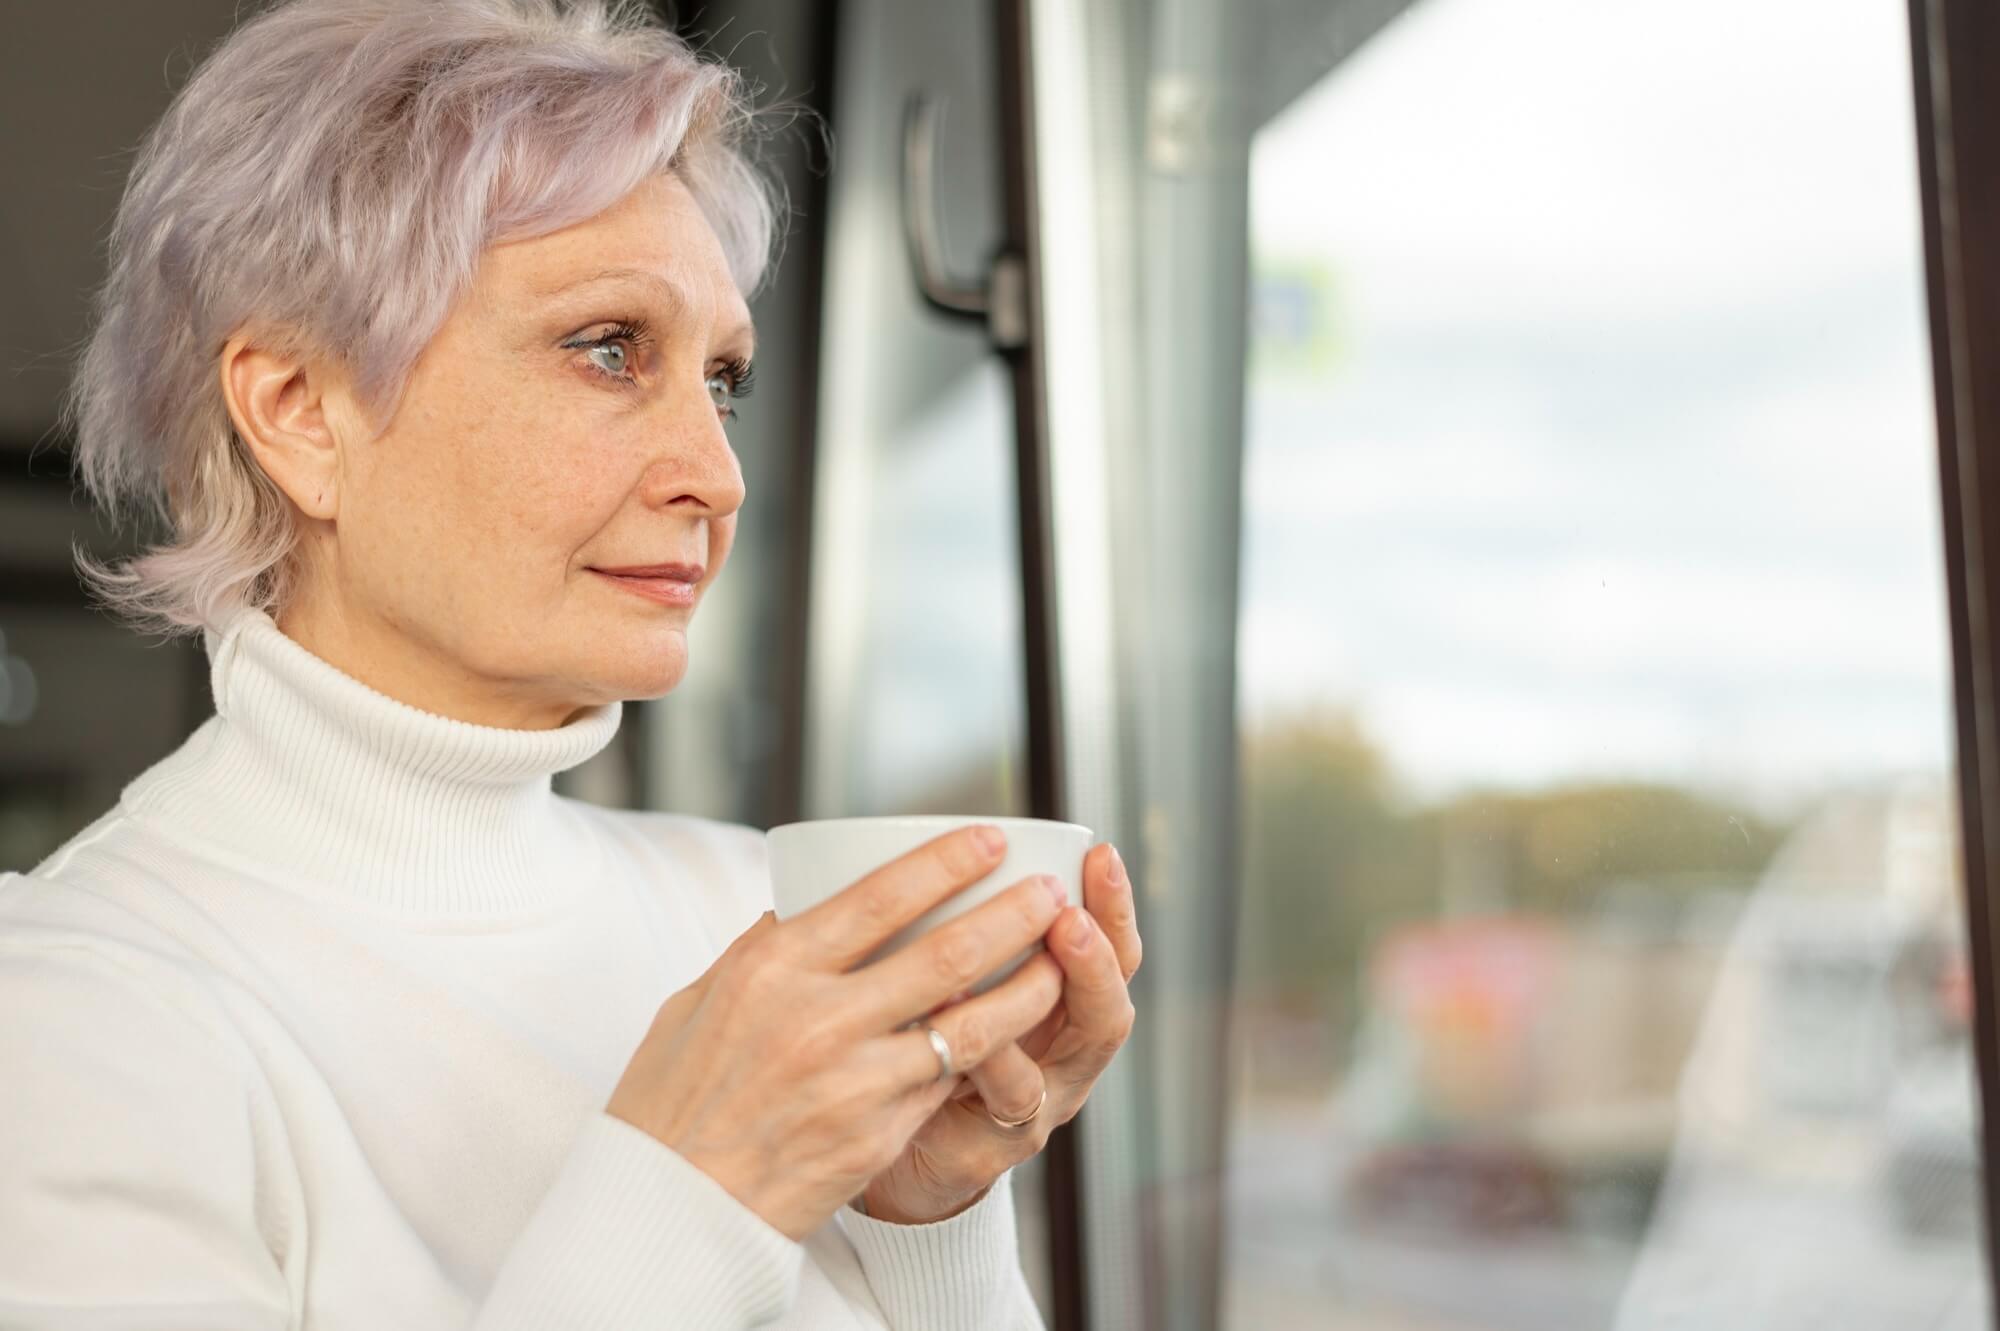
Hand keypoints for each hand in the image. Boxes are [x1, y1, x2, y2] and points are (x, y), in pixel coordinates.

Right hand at [603, 824, 1067, 1241]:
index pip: (879, 897)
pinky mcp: (878, 1136)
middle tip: (1051, 890)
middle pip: (946, 953)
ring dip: (1029, 988)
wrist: (670, 1208)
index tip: (991, 837)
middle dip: (1013, 914)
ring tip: (1063, 959)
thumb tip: (804, 907)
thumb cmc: (674, 1099)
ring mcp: (855, 1082)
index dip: (947, 862)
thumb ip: (760, 951)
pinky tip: (1017, 1032)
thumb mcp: (698, 1002)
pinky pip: (947, 1081)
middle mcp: (819, 1019)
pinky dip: (988, 1052)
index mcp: (772, 969)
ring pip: (972, 1025)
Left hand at [860, 841, 1141, 1224]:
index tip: (1099, 853)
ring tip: (1057, 941)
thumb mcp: (937, 982)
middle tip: (1074, 910)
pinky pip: (1009, 1096)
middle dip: (1102, 948)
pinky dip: (993, 1055)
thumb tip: (926, 837)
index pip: (1107, 948)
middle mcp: (1063, 1056)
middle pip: (1110, 999)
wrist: (876, 1158)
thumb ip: (945, 929)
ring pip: (1079, 1049)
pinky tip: (963, 1018)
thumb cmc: (910, 1054)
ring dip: (1066, 990)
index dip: (1112, 903)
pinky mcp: (998, 1146)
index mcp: (1058, 1008)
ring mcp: (1039, 1103)